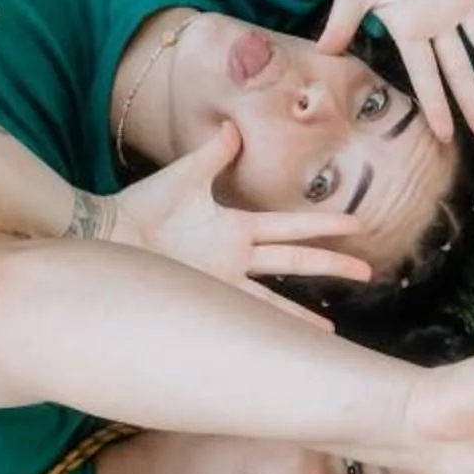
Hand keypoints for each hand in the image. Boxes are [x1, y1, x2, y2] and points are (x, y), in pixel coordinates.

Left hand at [107, 122, 372, 328]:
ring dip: (302, 316)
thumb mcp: (182, 177)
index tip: (356, 224)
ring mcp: (221, 283)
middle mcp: (235, 258)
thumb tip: (234, 126)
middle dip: (331, 266)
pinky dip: (263, 333)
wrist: (106, 237)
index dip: (323, 225)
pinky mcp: (203, 301)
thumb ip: (212, 155)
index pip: (291, 226)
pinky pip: (241, 319)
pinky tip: (283, 348)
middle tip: (367, 271)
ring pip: (274, 301)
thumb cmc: (140, 207)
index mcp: (234, 227)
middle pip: (294, 261)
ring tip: (332, 333)